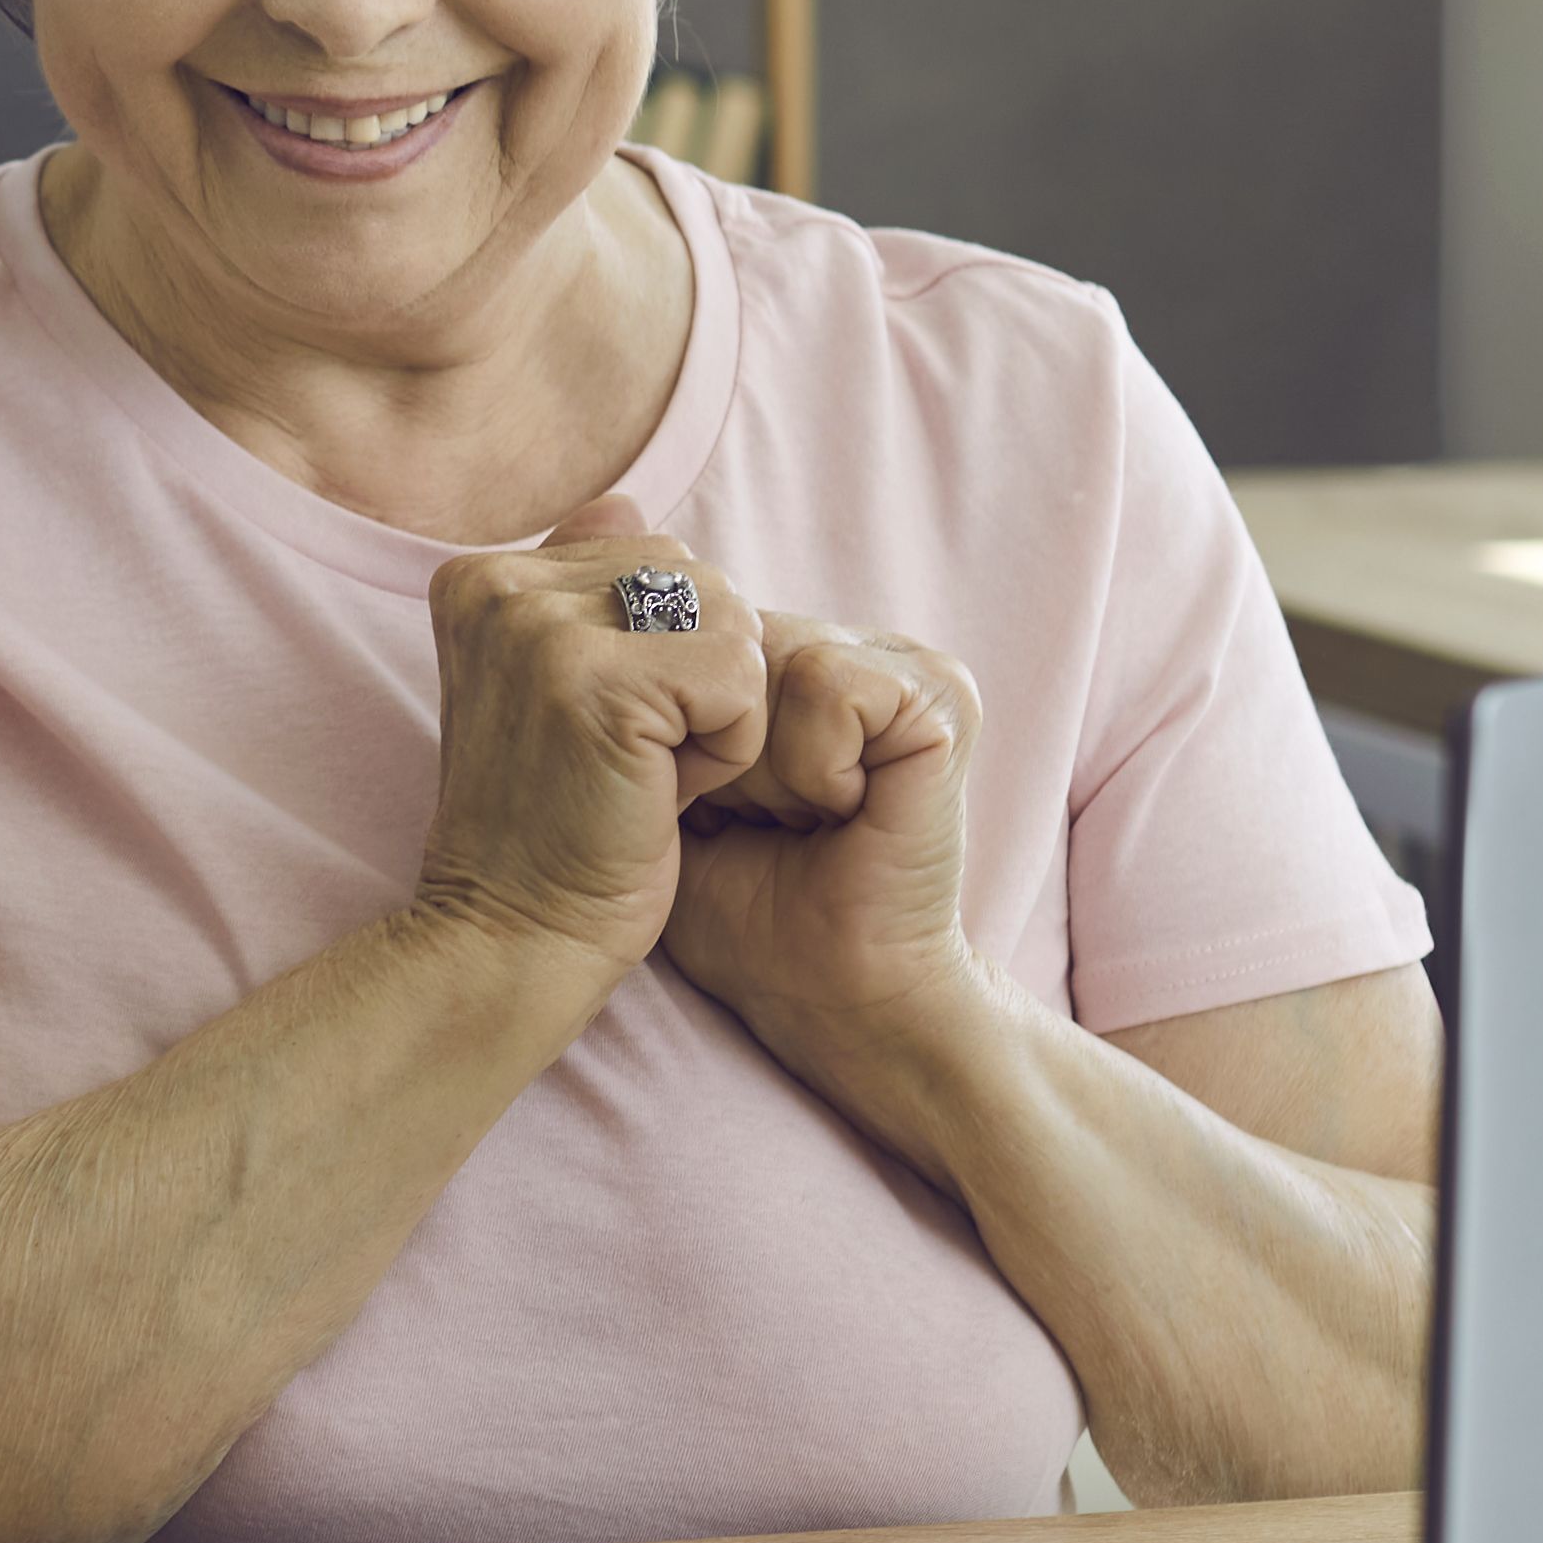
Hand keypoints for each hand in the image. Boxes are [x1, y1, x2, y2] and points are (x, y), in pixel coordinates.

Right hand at [410, 501, 778, 981]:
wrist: (511, 937)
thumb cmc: (551, 826)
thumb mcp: (547, 686)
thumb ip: (581, 587)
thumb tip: (624, 502)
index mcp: (479, 575)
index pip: (649, 554)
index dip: (661, 654)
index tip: (600, 732)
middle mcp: (496, 582)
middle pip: (698, 578)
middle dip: (699, 676)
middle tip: (628, 760)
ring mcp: (538, 627)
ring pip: (729, 618)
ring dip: (720, 712)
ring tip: (646, 773)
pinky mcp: (598, 682)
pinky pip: (741, 677)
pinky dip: (729, 746)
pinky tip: (664, 791)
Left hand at [660, 620, 992, 1070]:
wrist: (822, 991)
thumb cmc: (734, 906)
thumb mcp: (661, 775)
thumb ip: (640, 676)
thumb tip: (600, 551)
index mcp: (792, 662)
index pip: (695, 624)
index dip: (677, 719)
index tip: (710, 800)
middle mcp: (854, 649)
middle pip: (729, 635)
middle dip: (715, 740)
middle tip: (757, 818)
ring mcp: (906, 668)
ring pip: (770, 657)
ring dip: (761, 761)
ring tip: (797, 818)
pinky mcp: (942, 702)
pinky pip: (830, 684)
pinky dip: (812, 765)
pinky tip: (841, 812)